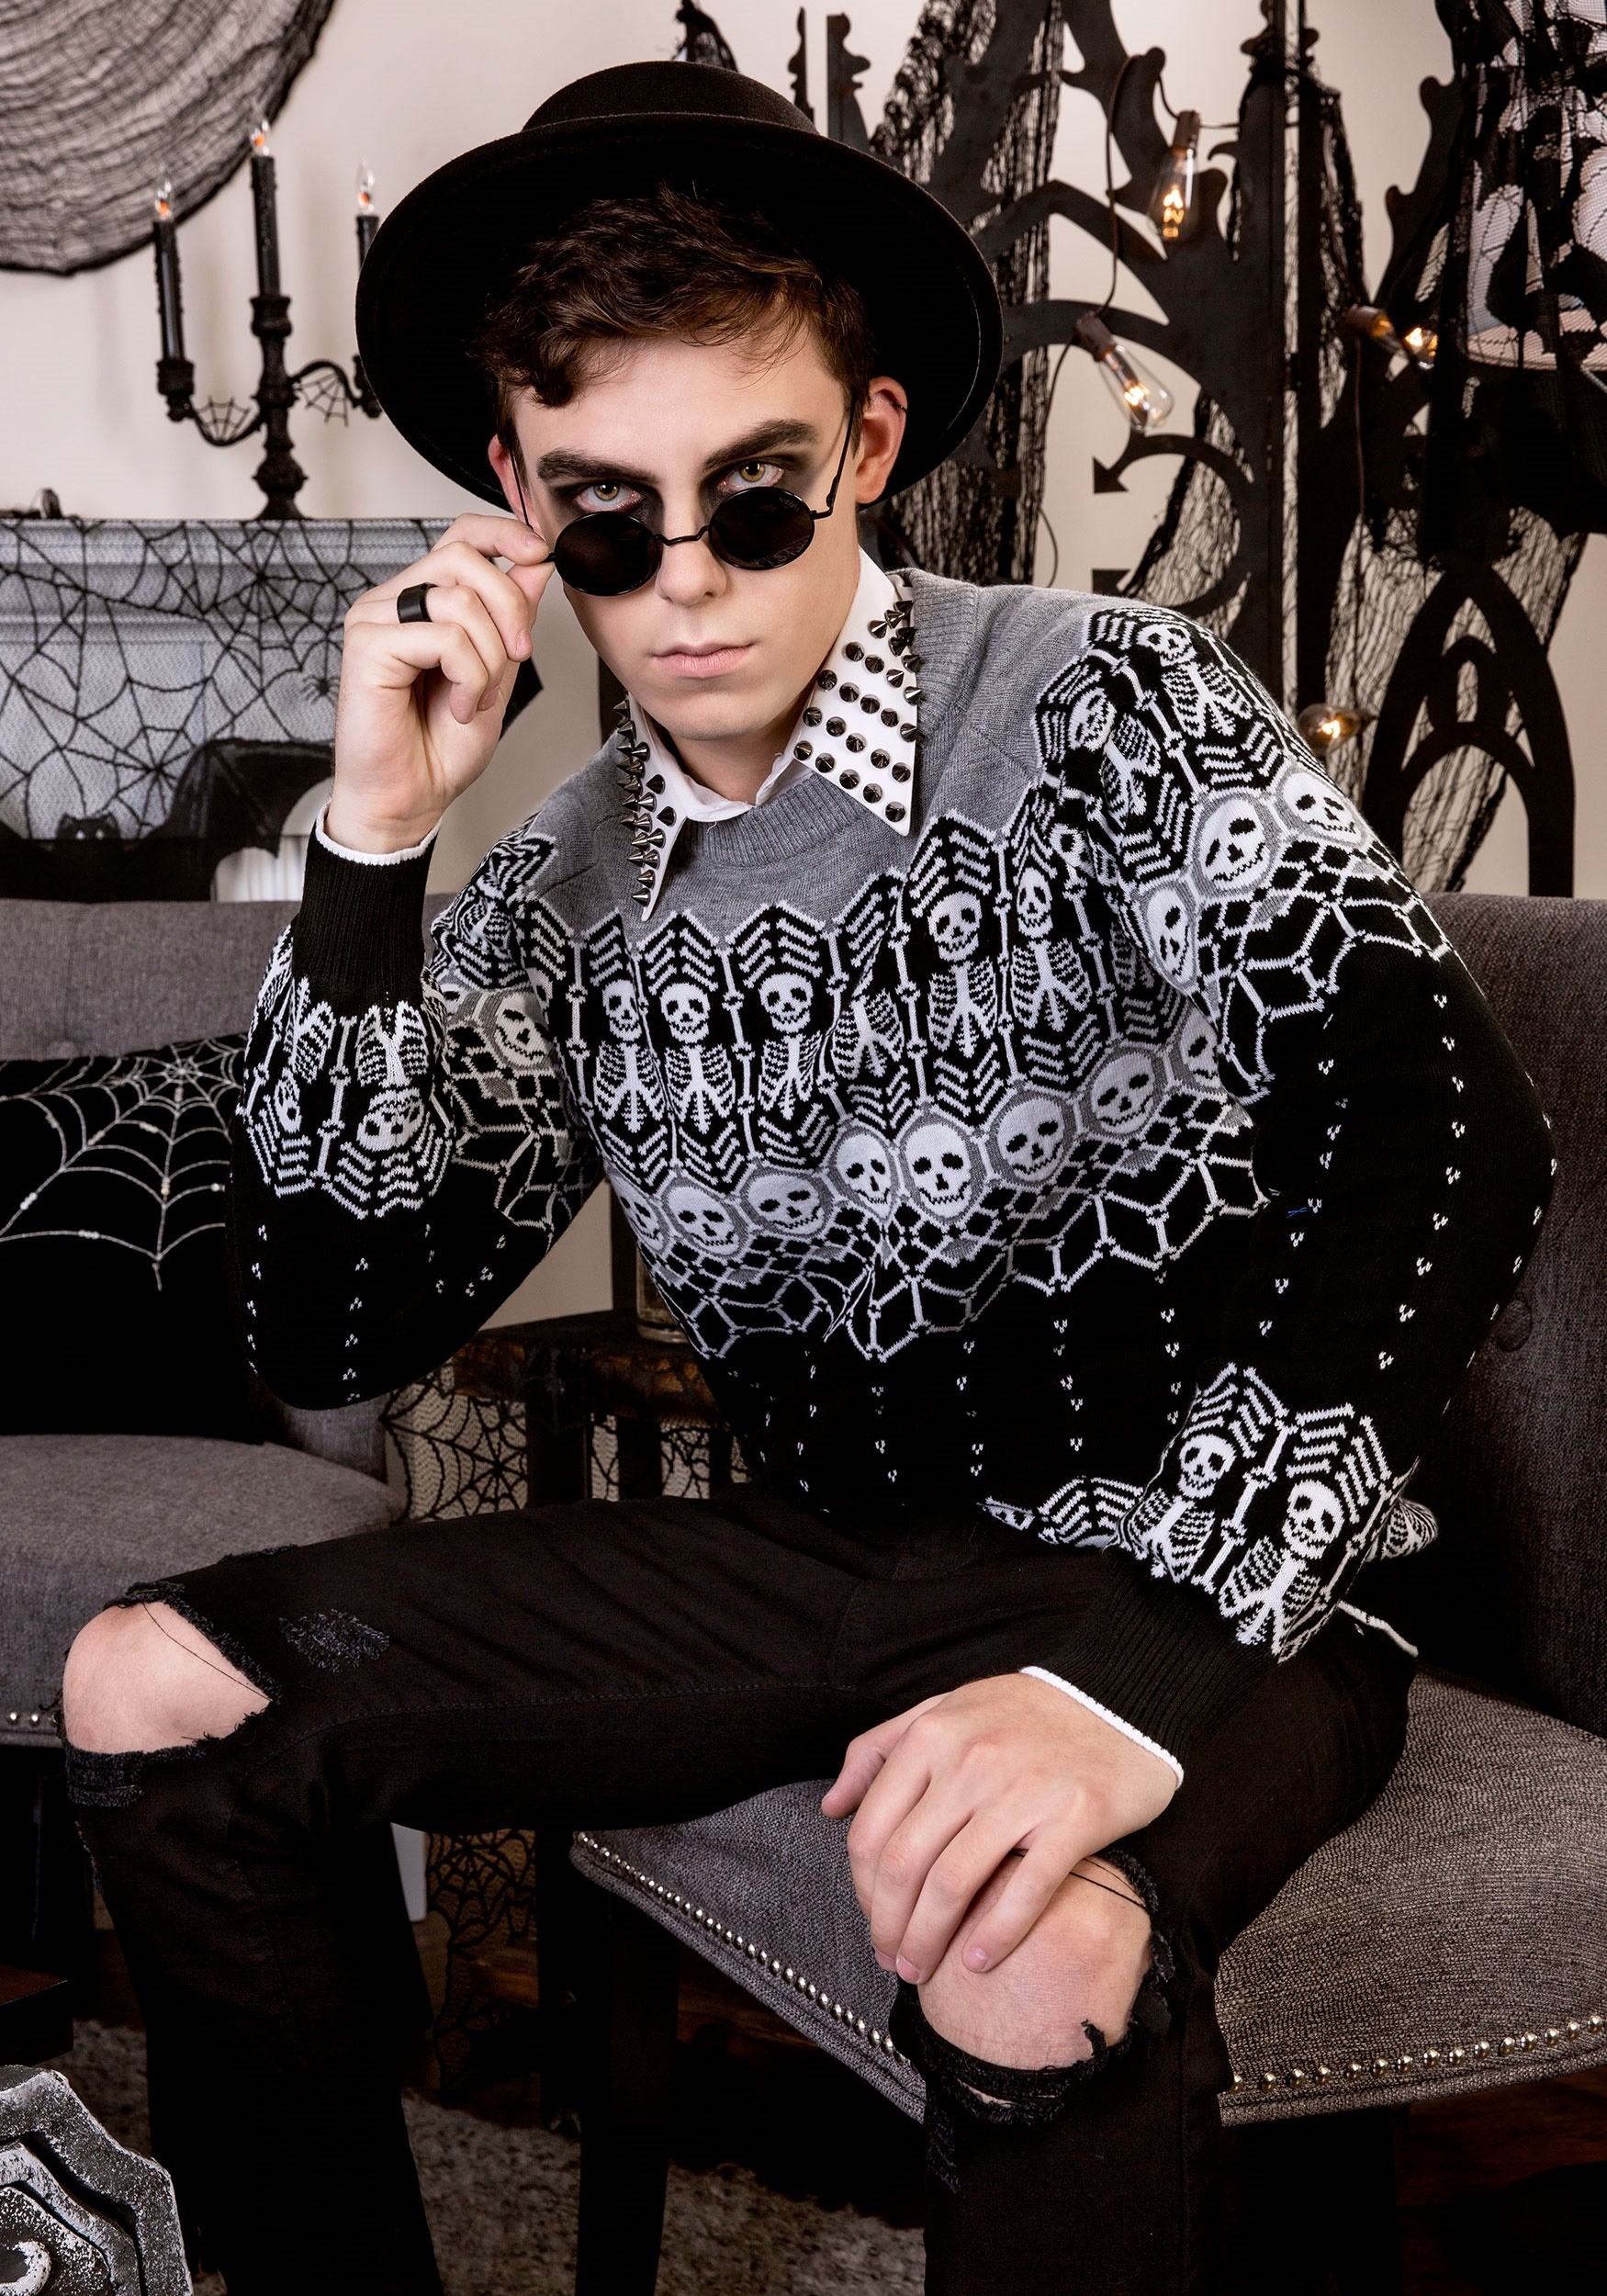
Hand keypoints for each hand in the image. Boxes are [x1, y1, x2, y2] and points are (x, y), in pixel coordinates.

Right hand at [327, 512, 556, 852]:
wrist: (409, 798)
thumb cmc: (440, 746)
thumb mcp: (497, 673)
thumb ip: (512, 619)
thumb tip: (536, 564)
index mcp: (423, 601)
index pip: (460, 535)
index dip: (503, 532)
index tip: (539, 552)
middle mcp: (395, 601)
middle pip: (464, 557)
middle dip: (510, 605)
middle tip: (520, 654)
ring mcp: (375, 618)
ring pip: (459, 598)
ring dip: (490, 657)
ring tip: (477, 698)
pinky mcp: (367, 644)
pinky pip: (442, 636)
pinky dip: (468, 676)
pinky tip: (458, 706)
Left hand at [821, 1673, 1176, 1982]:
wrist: (1121, 1702)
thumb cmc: (1026, 1714)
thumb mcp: (945, 1709)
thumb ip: (880, 1749)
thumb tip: (833, 1806)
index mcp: (932, 1735)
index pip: (872, 1831)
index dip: (863, 1890)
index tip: (874, 1919)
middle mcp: (970, 1761)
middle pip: (905, 1865)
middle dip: (889, 1926)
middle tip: (893, 1958)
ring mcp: (1023, 1791)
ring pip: (953, 1885)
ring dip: (929, 1941)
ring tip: (923, 1969)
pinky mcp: (1075, 1818)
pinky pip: (1024, 1890)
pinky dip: (994, 1936)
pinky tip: (978, 1961)